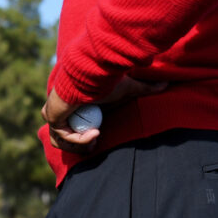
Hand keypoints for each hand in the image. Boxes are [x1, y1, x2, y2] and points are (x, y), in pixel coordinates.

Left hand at [41, 78, 167, 153]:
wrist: (92, 72)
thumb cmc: (106, 79)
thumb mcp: (127, 88)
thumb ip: (145, 88)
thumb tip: (166, 84)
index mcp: (71, 108)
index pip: (70, 130)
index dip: (84, 139)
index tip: (99, 135)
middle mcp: (58, 111)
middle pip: (62, 140)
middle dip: (81, 145)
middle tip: (97, 140)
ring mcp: (52, 113)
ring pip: (59, 141)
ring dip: (80, 144)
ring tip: (96, 136)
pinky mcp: (51, 116)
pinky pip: (63, 136)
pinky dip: (80, 139)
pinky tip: (95, 133)